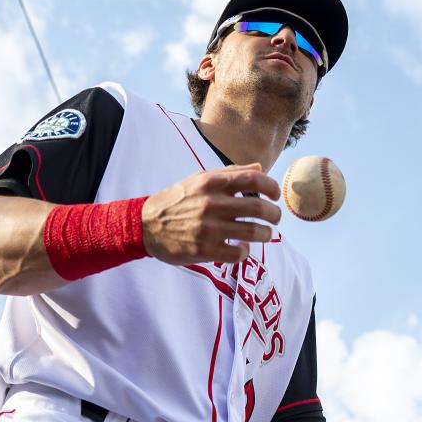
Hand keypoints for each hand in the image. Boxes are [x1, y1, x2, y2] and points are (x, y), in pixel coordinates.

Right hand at [141, 164, 282, 264]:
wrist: (145, 225)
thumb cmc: (176, 201)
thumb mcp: (199, 179)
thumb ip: (230, 173)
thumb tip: (260, 169)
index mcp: (211, 183)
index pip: (253, 179)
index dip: (271, 186)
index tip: (276, 195)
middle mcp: (211, 204)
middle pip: (258, 207)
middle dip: (275, 214)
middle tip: (275, 218)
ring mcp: (208, 228)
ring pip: (253, 232)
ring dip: (266, 234)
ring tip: (265, 234)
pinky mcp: (204, 250)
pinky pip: (238, 253)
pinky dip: (246, 251)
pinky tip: (242, 248)